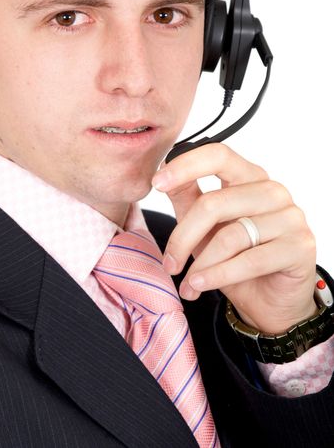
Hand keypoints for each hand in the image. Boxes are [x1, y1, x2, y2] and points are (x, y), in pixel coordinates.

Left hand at [151, 143, 317, 333]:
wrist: (270, 301)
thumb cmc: (235, 257)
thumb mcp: (204, 226)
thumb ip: (187, 196)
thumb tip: (163, 170)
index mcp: (249, 176)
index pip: (218, 155)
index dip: (185, 166)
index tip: (156, 183)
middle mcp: (273, 190)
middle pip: (214, 204)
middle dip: (183, 237)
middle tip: (169, 263)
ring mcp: (290, 216)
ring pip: (230, 236)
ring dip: (201, 264)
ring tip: (188, 283)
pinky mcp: (300, 246)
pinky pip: (250, 260)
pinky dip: (219, 275)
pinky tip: (201, 285)